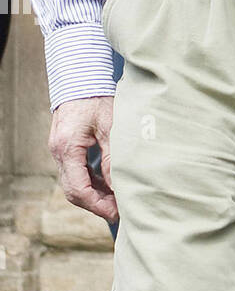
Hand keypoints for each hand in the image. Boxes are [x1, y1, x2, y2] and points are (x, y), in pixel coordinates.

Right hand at [48, 96, 116, 222]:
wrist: (80, 77)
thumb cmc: (96, 98)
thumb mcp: (111, 126)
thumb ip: (113, 157)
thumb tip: (120, 185)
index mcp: (68, 149)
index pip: (78, 189)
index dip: (97, 205)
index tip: (116, 213)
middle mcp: (59, 153)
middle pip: (73, 190)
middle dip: (95, 204)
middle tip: (119, 211)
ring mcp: (60, 151)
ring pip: (73, 183)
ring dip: (94, 194)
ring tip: (117, 201)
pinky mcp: (66, 147)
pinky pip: (75, 172)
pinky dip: (91, 181)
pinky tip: (108, 185)